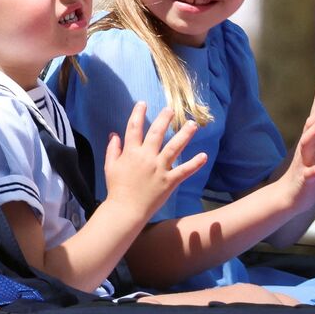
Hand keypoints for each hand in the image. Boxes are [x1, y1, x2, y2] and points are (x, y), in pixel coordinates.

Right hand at [103, 103, 206, 220]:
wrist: (125, 210)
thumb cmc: (116, 188)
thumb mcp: (110, 167)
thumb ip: (113, 149)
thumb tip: (114, 135)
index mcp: (131, 152)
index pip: (134, 128)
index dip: (138, 114)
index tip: (143, 103)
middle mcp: (146, 157)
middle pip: (156, 133)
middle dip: (164, 119)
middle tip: (171, 109)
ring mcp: (159, 168)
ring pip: (174, 147)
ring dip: (184, 134)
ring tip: (192, 124)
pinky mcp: (169, 181)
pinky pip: (184, 170)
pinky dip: (195, 163)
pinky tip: (204, 155)